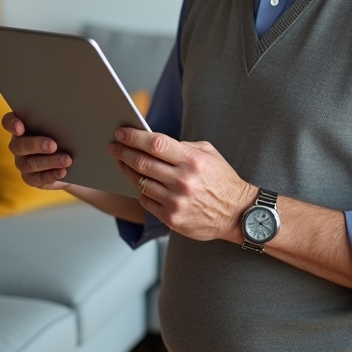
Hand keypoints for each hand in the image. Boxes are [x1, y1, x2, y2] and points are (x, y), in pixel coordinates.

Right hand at [2, 112, 72, 189]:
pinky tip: (62, 171)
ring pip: (31, 163)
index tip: (20, 127)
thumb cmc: (61, 136)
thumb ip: (56, 121)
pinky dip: (51, 175)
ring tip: (66, 159)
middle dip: (37, 145)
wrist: (67, 162)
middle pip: (20, 145)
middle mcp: (17, 145)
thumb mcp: (58, 127)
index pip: (8, 122)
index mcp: (21, 127)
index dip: (11, 124)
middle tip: (53, 145)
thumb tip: (69, 115)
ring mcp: (22, 163)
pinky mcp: (30, 178)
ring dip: (50, 161)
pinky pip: (38, 178)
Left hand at [107, 127, 255, 242]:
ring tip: (121, 162)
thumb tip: (153, 142)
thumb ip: (182, 146)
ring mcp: (176, 202)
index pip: (155, 144)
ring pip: (140, 183)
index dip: (134, 137)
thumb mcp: (209, 154)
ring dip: (127, 171)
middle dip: (123, 152)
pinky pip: (146, 201)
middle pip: (142, 163)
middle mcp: (183, 181)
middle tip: (113, 147)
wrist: (238, 214)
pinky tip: (139, 183)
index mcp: (192, 161)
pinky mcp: (172, 219)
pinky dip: (140, 190)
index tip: (121, 133)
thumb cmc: (222, 180)